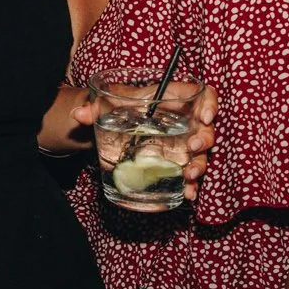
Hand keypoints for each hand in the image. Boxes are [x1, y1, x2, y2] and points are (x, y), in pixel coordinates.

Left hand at [74, 83, 217, 200]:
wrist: (110, 126)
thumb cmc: (116, 109)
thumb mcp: (106, 105)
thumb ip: (93, 108)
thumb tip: (79, 114)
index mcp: (172, 100)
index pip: (201, 95)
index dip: (209, 104)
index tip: (204, 117)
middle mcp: (182, 122)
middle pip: (205, 128)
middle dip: (204, 139)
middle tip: (193, 147)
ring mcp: (182, 144)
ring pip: (200, 153)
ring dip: (199, 164)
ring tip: (190, 174)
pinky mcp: (176, 162)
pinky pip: (189, 172)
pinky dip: (190, 184)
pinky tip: (187, 193)